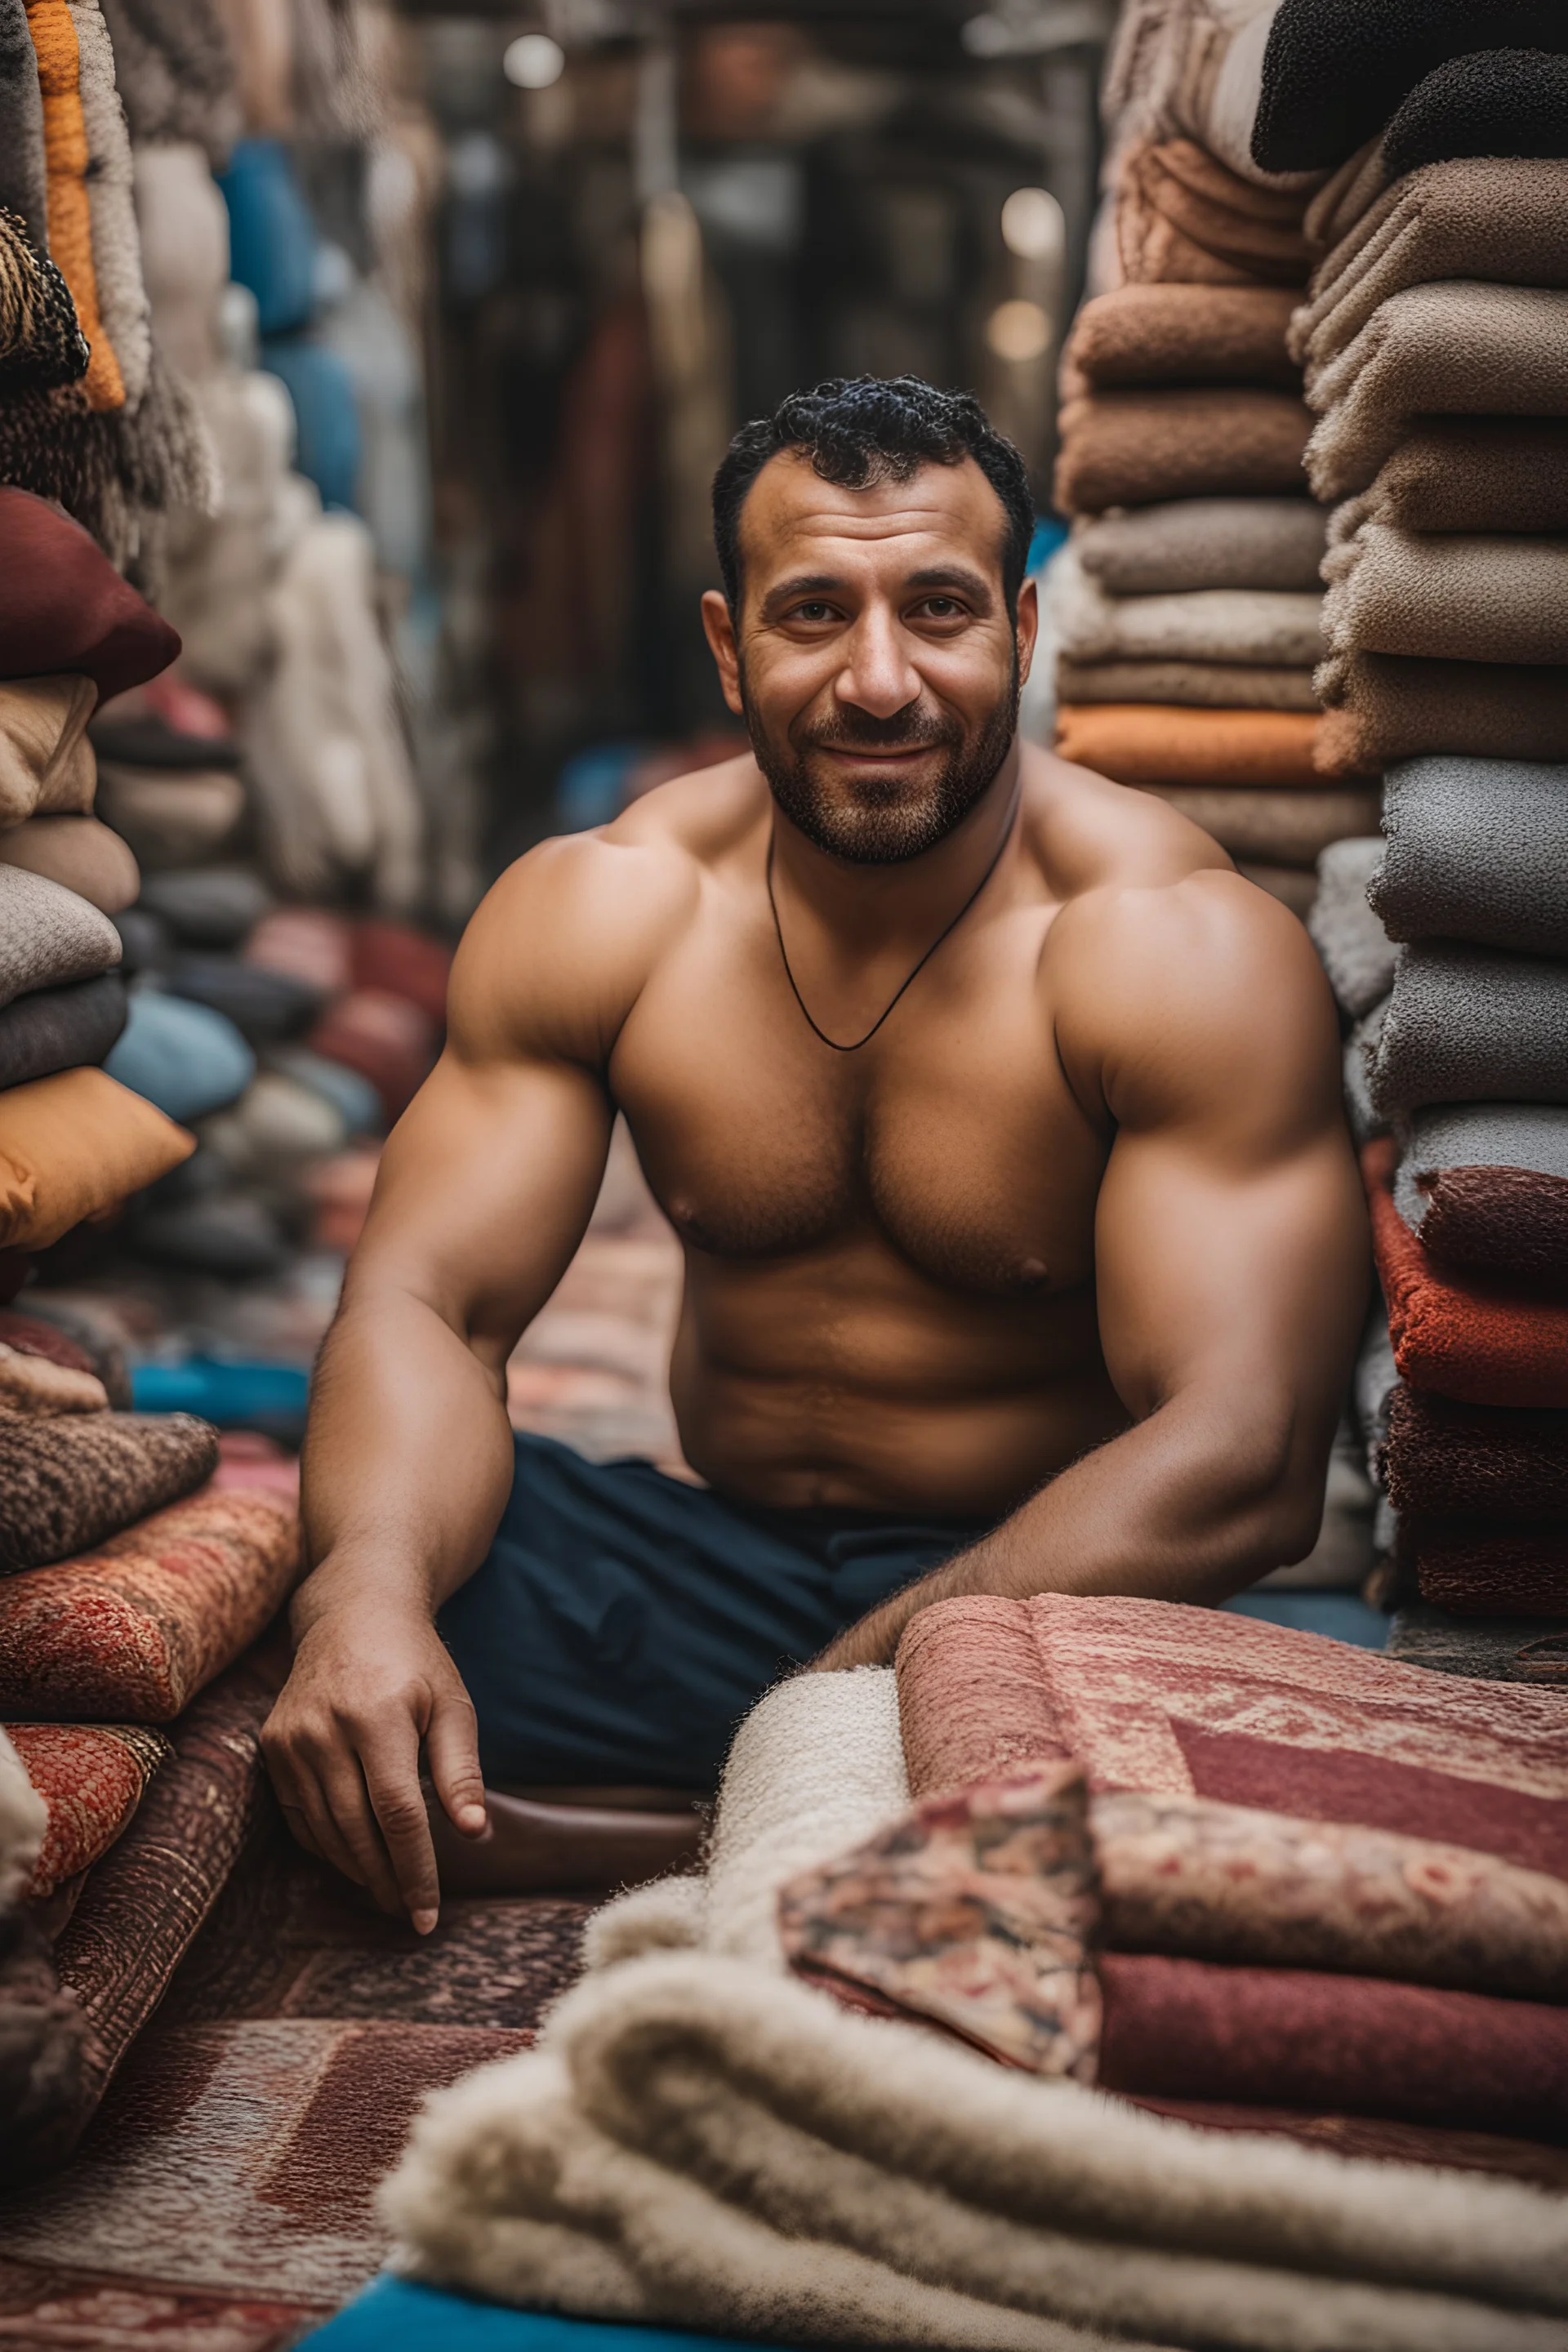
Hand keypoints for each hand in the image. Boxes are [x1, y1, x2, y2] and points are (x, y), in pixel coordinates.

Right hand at [260, 1604, 486, 1932]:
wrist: (352, 1612)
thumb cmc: (416, 1662)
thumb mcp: (452, 1705)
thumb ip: (460, 1770)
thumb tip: (475, 1834)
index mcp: (378, 1716)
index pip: (398, 1814)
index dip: (415, 1869)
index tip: (428, 1914)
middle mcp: (325, 1729)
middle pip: (356, 1829)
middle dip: (386, 1879)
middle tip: (409, 1912)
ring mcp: (291, 1738)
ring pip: (324, 1829)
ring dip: (356, 1869)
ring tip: (387, 1891)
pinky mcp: (271, 1745)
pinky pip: (297, 1815)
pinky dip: (326, 1845)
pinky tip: (354, 1858)